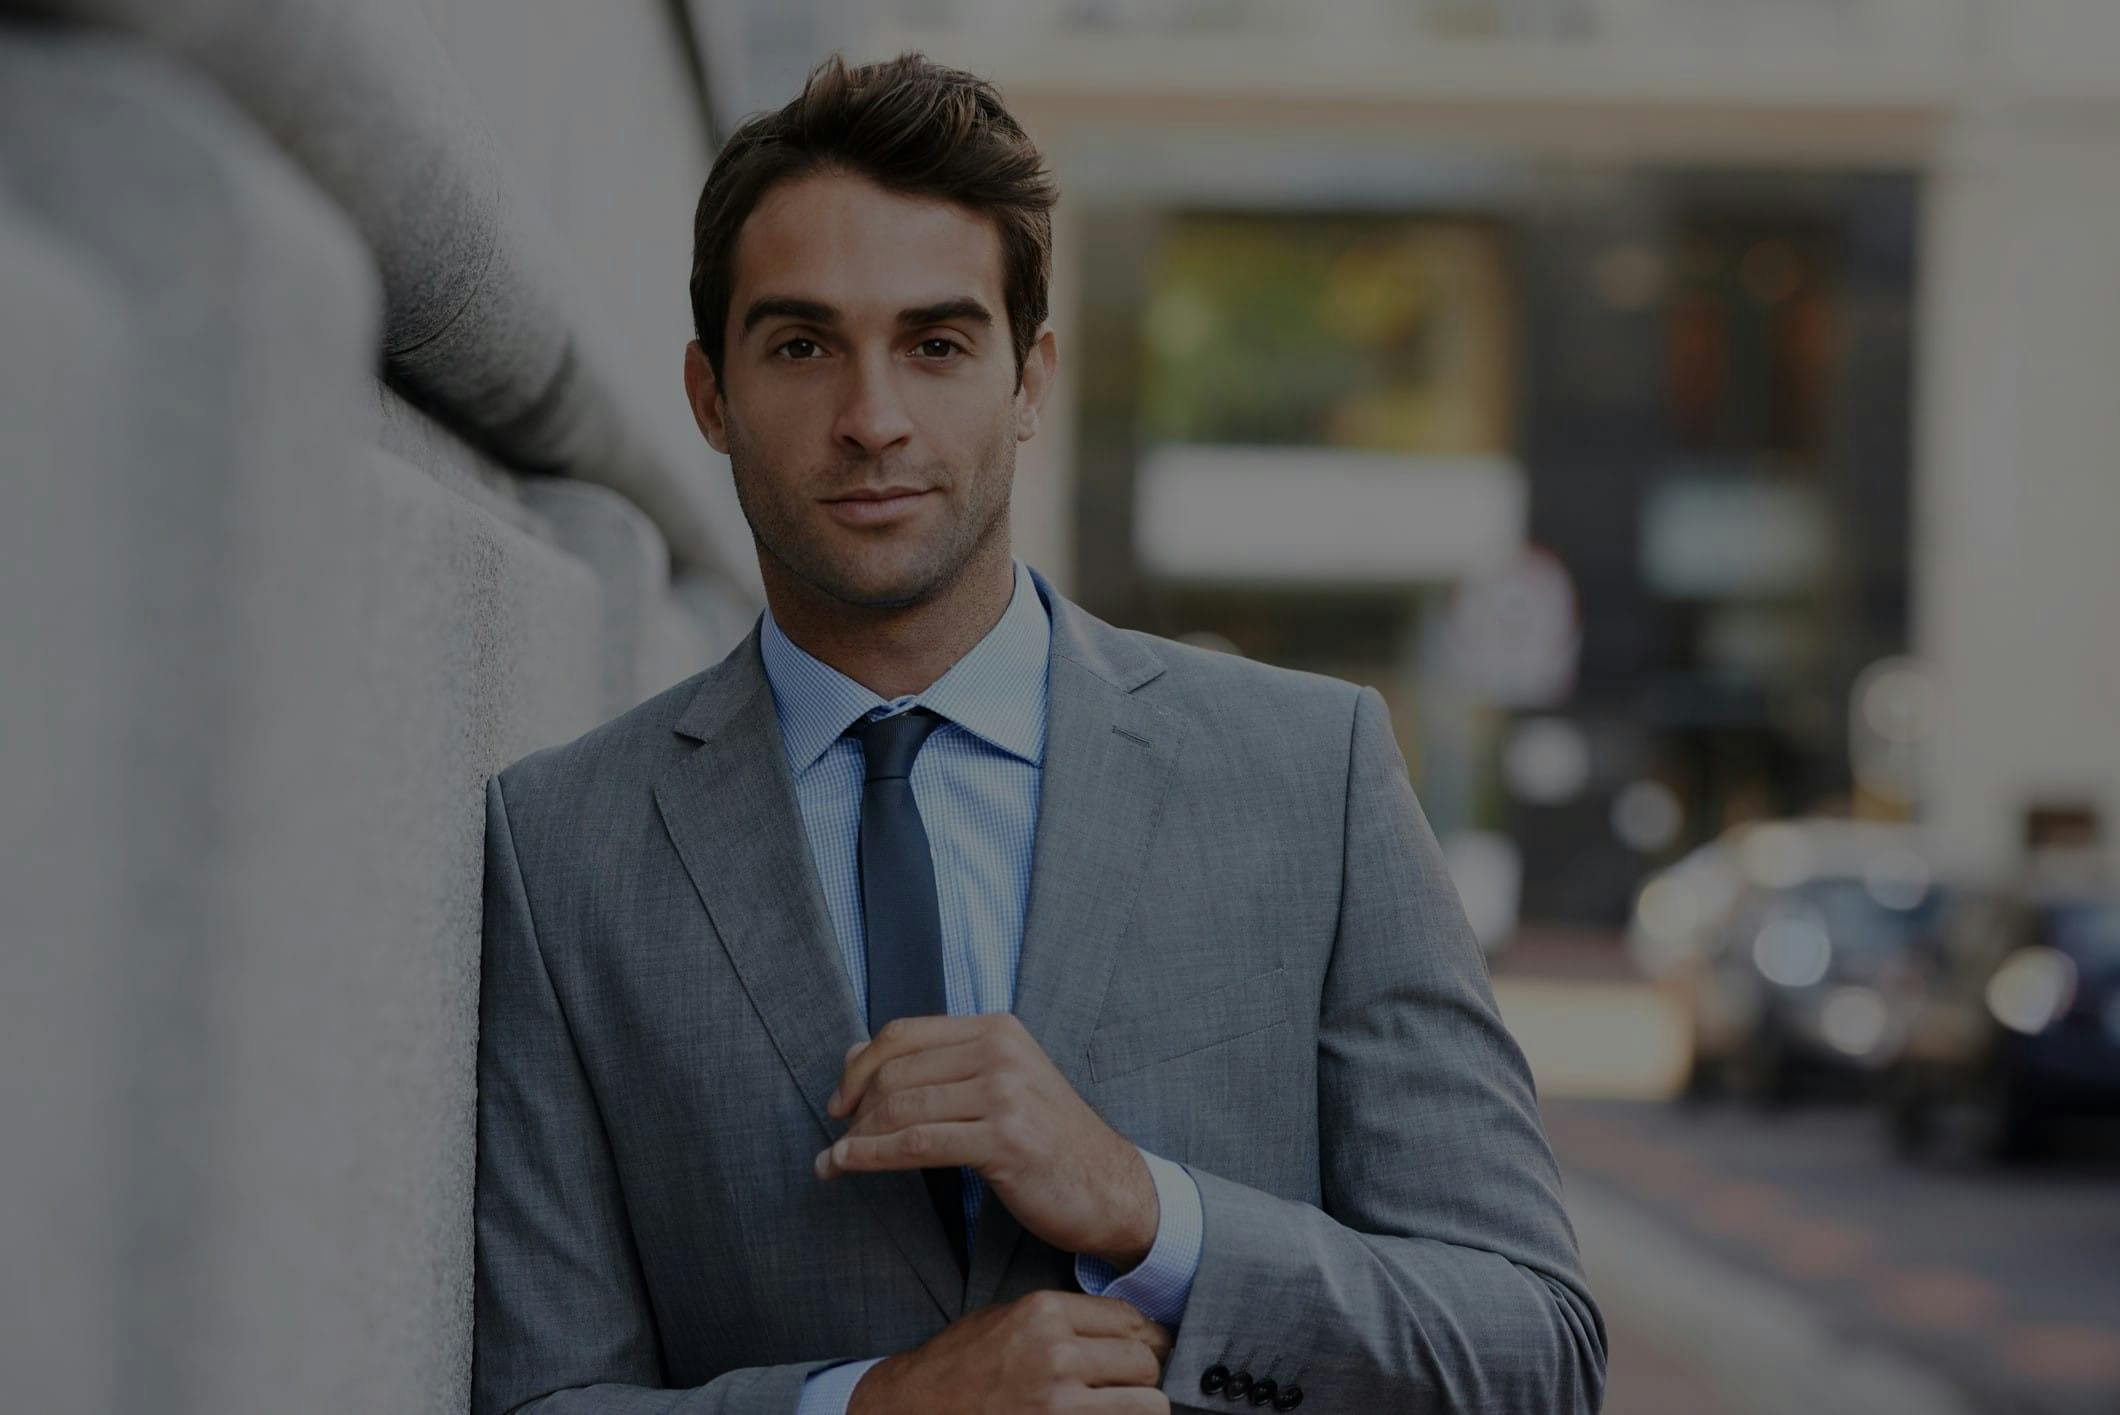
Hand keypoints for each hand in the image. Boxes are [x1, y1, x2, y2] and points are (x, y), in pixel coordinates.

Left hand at [818, 1014, 1158, 1268]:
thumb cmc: (1048, 1140)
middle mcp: (1001, 1052)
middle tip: (836, 1140)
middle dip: (854, 1108)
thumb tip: (853, 1054)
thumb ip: (935, 1067)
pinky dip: (872, 1156)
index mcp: (997, 1029)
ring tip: (833, 1161)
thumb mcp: (998, 1086)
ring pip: (902, 1108)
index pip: (904, 1033)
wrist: (1110, 1187)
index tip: (839, 1101)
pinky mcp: (1004, 1140)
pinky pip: (917, 1145)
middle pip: (896, 1070)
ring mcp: (1005, 1093)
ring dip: (856, 1138)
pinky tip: (848, 1165)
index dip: (860, 1066)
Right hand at [848, 1290, 1172, 1414]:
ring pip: (1147, 1403)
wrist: (916, 1406)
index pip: (1129, 1319)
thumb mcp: (1008, 1316)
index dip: (1143, 1336)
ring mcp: (1059, 1403)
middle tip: (1128, 1381)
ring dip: (1138, 1405)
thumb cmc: (961, 1363)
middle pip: (1144, 1362)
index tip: (1145, 1347)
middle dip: (1142, 1374)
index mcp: (1045, 1313)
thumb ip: (1064, 1318)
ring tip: (1119, 1404)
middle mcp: (1057, 1354)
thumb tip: (1124, 1328)